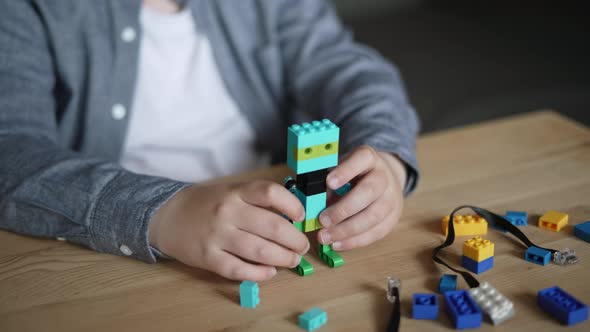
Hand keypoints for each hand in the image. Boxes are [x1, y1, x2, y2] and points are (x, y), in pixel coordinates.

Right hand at [148, 181, 308, 280]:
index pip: (270, 193)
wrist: (169, 216)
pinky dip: (258, 273)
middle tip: (302, 246)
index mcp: (236, 192)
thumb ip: (257, 201)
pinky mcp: (208, 257)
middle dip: (294, 240)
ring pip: (259, 251)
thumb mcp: (232, 191)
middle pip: (272, 227)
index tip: (301, 217)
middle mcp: (228, 212)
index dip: (292, 205)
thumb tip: (292, 218)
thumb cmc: (208, 204)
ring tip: (292, 260)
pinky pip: (238, 269)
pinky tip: (269, 272)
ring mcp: (217, 236)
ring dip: (283, 258)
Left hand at [318, 145, 406, 250]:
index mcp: (369, 158)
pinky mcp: (393, 218)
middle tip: (322, 220)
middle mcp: (384, 176)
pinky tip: (337, 244)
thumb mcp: (341, 169)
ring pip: (373, 216)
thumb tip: (311, 203)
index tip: (328, 182)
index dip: (346, 171)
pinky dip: (355, 241)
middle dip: (344, 209)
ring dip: (346, 230)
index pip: (362, 159)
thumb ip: (328, 182)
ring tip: (325, 237)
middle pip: (369, 191)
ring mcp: (392, 198)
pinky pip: (376, 232)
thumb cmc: (354, 175)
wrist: (383, 180)